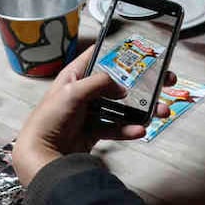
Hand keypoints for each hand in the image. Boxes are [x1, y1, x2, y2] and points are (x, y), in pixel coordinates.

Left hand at [12, 46, 172, 186]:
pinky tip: (140, 130)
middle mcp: (84, 92)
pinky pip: (116, 127)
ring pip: (122, 107)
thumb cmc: (48, 119)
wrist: (41, 155)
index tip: (140, 49)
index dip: (118, 51)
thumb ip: (99, 83)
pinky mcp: (94, 131)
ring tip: (161, 111)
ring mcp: (90, 112)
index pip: (99, 56)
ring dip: (142, 110)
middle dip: (141, 83)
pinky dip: (128, 129)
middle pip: (118, 83)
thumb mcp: (71, 91)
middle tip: (163, 81)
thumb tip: (121, 86)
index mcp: (75, 75)